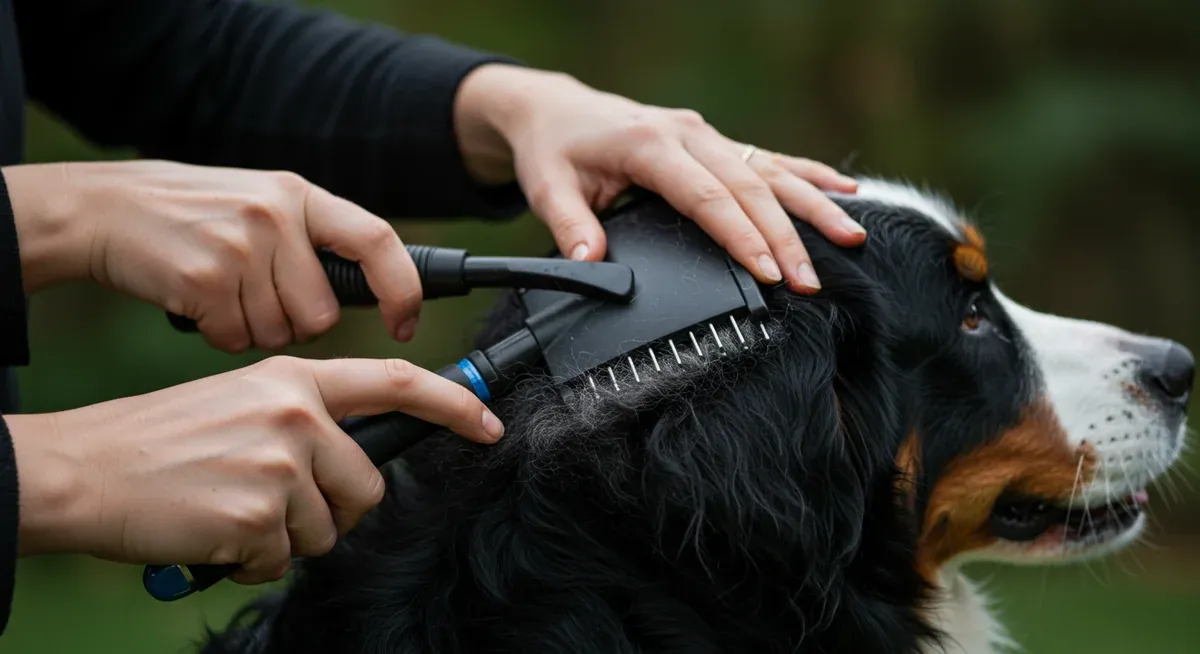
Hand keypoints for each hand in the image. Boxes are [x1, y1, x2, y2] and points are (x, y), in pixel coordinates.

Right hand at [3, 161, 422, 351]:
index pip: (377, 241)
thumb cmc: (195, 216)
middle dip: (296, 324)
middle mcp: (276, 215)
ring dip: (254, 330)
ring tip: (223, 294)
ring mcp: (241, 246)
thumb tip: (378, 293)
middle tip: (256, 299)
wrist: (105, 208)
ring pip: (281, 333)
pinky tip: (198, 304)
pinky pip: (237, 339)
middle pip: (322, 314)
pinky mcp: (205, 279)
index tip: (406, 325)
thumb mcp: (263, 204)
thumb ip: (313, 239)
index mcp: (300, 195)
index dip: (402, 289)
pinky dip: (220, 335)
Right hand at [6, 355, 503, 582]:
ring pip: (328, 528)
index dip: (452, 404)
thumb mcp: (242, 401)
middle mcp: (296, 415)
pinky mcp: (259, 514)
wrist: (88, 468)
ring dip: (288, 537)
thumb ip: (305, 419)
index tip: (488, 422)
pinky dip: (254, 561)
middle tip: (279, 507)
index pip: (395, 383)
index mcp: (295, 380)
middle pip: (368, 484)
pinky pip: (284, 559)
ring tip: (235, 513)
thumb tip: (354, 461)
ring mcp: (280, 464)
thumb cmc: (163, 440)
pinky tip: (216, 534)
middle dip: (335, 510)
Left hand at [453, 65, 864, 292]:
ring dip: (812, 206)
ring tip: (851, 238)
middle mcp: (688, 133)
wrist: (558, 109)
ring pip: (771, 170)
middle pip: (749, 187)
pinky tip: (848, 193)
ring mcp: (707, 134)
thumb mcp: (548, 187)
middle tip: (809, 280)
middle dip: (785, 236)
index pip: (706, 196)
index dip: (739, 236)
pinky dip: (810, 176)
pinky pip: (771, 159)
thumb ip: (570, 225)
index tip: (766, 272)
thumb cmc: (555, 150)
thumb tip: (590, 260)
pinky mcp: (717, 142)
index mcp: (649, 144)